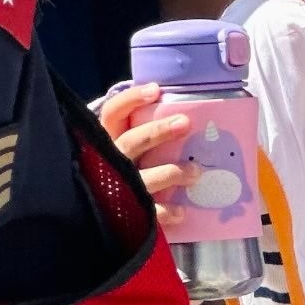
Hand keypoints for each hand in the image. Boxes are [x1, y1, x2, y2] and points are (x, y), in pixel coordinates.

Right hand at [96, 82, 193, 219]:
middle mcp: (111, 161)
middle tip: (184, 123)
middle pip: (131, 142)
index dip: (131, 100)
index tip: (156, 90)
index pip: (114, 113)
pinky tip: (182, 210)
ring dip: (172, 172)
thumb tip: (184, 113)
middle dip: (157, 132)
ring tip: (196, 171)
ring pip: (143, 177)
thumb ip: (145, 131)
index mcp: (110, 140)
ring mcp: (119, 187)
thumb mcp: (130, 147)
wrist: (107, 214)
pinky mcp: (128, 213)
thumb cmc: (129, 170)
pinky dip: (166, 211)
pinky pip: (148, 212)